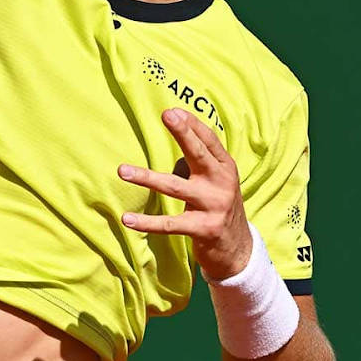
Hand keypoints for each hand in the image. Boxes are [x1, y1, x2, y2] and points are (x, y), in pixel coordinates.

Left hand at [119, 108, 252, 280]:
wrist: (237, 248)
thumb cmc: (218, 206)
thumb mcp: (217, 181)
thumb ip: (199, 163)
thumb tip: (174, 147)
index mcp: (225, 167)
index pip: (208, 140)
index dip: (191, 124)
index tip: (171, 111)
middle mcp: (221, 182)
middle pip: (198, 154)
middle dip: (182, 134)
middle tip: (166, 116)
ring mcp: (213, 205)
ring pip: (174, 187)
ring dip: (146, 177)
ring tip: (122, 170)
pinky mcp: (203, 228)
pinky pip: (170, 224)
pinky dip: (147, 222)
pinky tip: (127, 219)